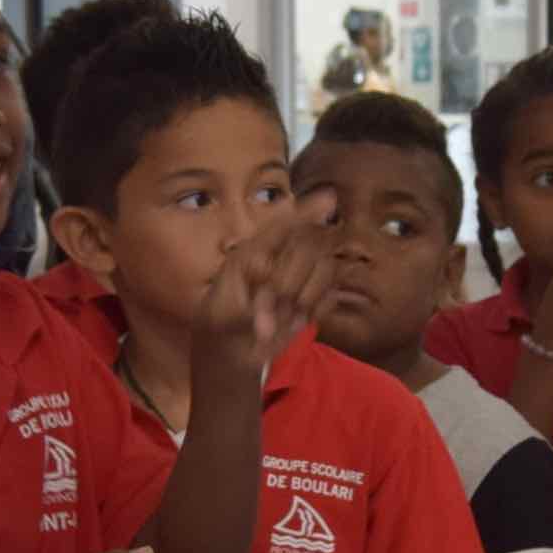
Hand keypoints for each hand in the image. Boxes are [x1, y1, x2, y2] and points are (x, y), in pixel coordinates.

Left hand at [203, 207, 335, 375]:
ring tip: (282, 321)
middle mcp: (284, 258)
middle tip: (266, 313)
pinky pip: (332, 295)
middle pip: (309, 247)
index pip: (286, 224)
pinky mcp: (317, 301)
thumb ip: (243, 284)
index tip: (329, 199)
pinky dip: (316, 311)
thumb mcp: (222, 303)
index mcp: (258, 249)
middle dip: (289, 282)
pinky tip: (297, 323)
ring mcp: (303, 279)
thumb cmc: (221, 321)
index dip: (308, 210)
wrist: (232, 353)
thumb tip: (265, 265)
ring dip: (304, 297)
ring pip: (326, 269)